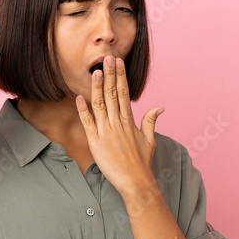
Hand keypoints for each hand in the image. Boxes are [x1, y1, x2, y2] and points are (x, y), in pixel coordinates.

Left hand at [74, 55, 163, 195]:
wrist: (135, 181)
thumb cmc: (141, 162)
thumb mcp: (149, 140)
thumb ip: (150, 122)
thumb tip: (159, 107)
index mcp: (129, 121)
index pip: (124, 93)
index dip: (120, 76)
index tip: (118, 62)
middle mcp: (118, 123)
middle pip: (113, 93)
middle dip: (110, 74)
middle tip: (106, 57)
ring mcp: (106, 132)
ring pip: (101, 104)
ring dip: (98, 87)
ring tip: (96, 71)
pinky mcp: (96, 142)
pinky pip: (88, 123)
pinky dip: (83, 110)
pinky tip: (80, 97)